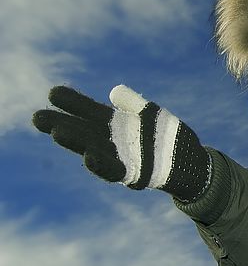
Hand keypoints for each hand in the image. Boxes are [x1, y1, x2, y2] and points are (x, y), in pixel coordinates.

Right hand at [32, 85, 210, 201]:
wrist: (193, 164)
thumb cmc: (170, 138)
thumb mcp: (153, 114)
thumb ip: (133, 103)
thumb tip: (113, 92)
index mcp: (117, 124)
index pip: (89, 111)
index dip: (73, 103)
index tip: (53, 93)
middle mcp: (114, 141)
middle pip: (82, 131)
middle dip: (60, 124)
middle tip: (37, 117)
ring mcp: (121, 158)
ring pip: (92, 149)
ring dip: (75, 142)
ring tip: (56, 132)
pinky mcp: (134, 174)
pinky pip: (114, 170)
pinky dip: (101, 164)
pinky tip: (89, 155)